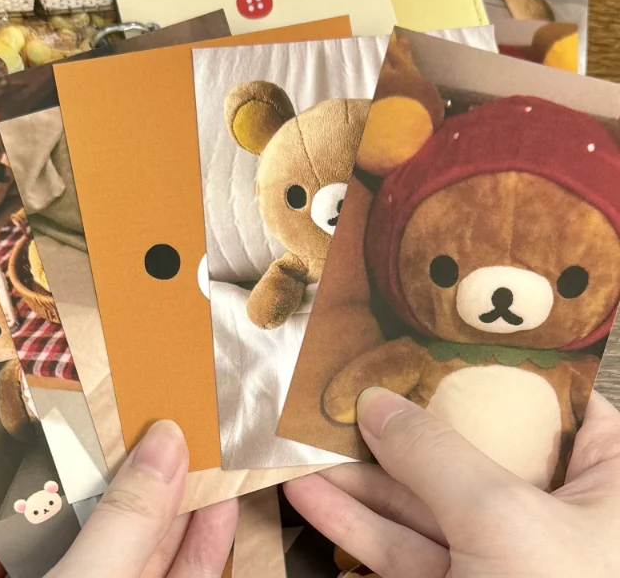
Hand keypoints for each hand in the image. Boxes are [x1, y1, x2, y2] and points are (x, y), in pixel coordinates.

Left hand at [0, 420, 236, 577]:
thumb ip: (116, 527)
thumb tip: (161, 446)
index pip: (3, 501)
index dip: (52, 447)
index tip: (97, 401)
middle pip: (81, 520)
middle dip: (130, 469)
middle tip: (165, 412)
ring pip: (133, 550)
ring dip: (174, 503)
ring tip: (204, 445)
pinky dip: (196, 548)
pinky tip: (218, 509)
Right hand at [285, 389, 619, 577]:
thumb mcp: (504, 521)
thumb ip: (435, 453)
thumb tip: (378, 403)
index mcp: (608, 479)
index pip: (544, 398)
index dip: (475, 364)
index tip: (413, 337)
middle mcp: (562, 515)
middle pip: (470, 446)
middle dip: (397, 423)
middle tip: (341, 390)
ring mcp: (508, 561)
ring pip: (429, 501)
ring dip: (362, 477)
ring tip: (304, 441)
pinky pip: (409, 550)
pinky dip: (360, 527)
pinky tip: (313, 497)